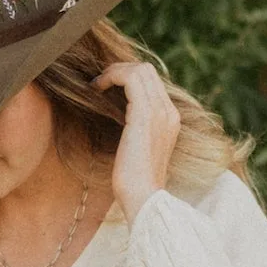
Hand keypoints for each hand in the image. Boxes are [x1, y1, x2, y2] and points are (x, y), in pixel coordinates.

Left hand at [99, 60, 181, 220]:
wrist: (143, 197)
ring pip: (139, 70)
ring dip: (113, 71)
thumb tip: (119, 114)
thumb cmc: (135, 180)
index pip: (152, 81)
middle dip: (119, 68)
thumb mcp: (139, 147)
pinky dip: (110, 77)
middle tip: (99, 80)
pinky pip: (130, 79)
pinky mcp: (144, 115)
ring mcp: (160, 112)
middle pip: (147, 69)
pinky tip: (96, 88)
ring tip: (96, 83)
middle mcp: (169, 112)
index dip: (127, 75)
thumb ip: (137, 127)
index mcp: (170, 118)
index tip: (106, 85)